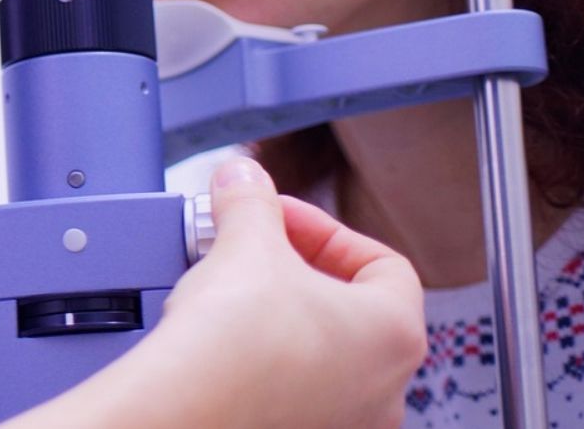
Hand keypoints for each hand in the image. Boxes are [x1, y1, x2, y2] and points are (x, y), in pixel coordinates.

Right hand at [5, 157, 423, 428]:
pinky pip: (295, 389)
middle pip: (351, 308)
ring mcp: (347, 421)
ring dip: (281, 316)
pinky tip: (225, 344)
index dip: (325, 231)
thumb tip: (242, 179)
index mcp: (396, 333)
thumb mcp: (245, 245)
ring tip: (231, 295)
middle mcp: (387, 386)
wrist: (187, 410)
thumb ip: (250, 201)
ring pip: (322, 353)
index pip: (383, 263)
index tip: (280, 220)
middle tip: (250, 251)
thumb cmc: (235, 346)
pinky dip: (267, 362)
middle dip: (297, 270)